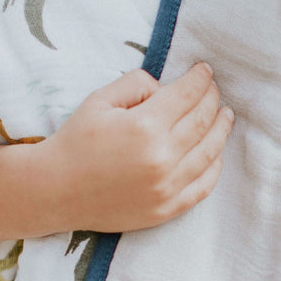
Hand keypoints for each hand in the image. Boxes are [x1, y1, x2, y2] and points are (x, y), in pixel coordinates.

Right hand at [37, 63, 233, 233]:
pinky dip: (214, 168)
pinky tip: (216, 154)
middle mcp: (161, 157)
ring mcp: (166, 187)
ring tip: (225, 116)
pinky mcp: (165, 210)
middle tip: (214, 89)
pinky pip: (202, 187)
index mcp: (145, 126)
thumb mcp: (100, 99)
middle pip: (202, 121)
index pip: (187, 95)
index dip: (200, 79)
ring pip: (209, 153)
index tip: (205, 71)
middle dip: (212, 100)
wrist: (54, 191)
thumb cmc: (75, 141)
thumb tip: (165, 88)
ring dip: (221, 130)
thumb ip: (136, 84)